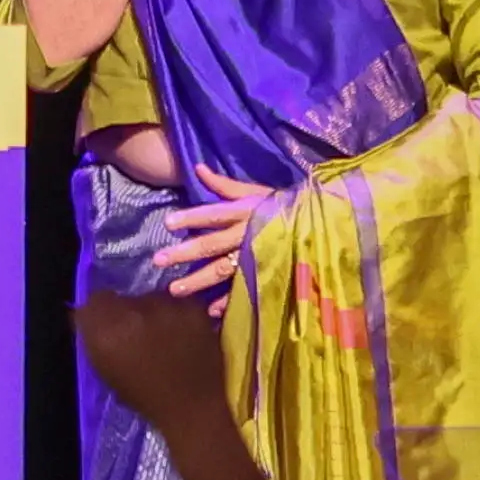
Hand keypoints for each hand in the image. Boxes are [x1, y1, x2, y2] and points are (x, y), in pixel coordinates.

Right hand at [72, 291, 236, 444]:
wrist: (192, 409)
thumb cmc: (144, 397)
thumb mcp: (105, 370)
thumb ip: (95, 339)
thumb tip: (90, 317)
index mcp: (103, 330)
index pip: (94, 300)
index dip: (101, 314)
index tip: (109, 327)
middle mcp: (131, 312)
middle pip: (122, 298)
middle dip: (127, 313)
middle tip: (137, 335)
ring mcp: (165, 307)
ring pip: (152, 298)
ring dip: (154, 313)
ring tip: (164, 337)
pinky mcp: (192, 308)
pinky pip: (178, 303)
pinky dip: (179, 317)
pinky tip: (184, 337)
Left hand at [151, 165, 275, 314]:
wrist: (320, 225)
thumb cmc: (282, 206)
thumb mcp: (256, 191)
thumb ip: (225, 185)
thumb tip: (198, 168)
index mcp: (244, 212)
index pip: (213, 214)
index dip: (191, 218)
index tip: (168, 223)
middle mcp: (246, 234)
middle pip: (211, 245)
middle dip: (184, 253)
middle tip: (159, 260)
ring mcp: (255, 257)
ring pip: (222, 270)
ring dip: (198, 281)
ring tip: (175, 290)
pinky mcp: (265, 273)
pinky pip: (244, 289)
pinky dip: (228, 301)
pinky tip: (210, 311)